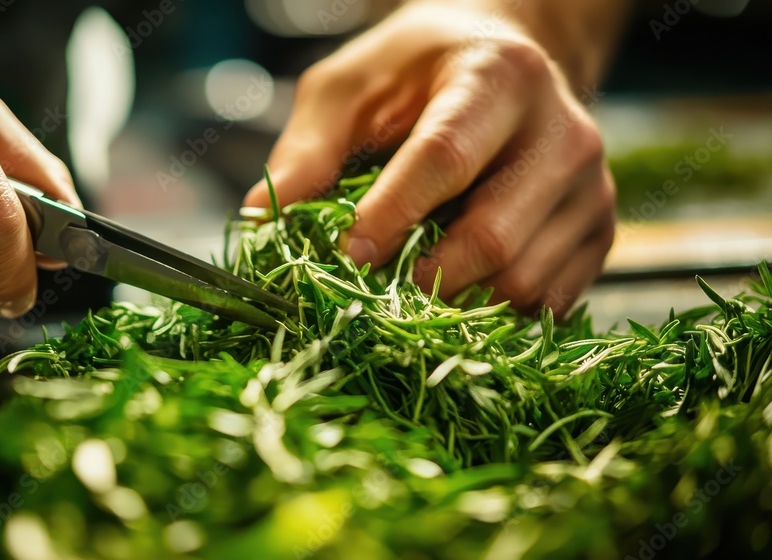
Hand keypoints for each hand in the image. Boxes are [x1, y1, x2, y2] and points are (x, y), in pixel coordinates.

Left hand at [243, 1, 616, 315]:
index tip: (348, 254)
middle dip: (424, 278)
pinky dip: (496, 315)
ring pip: (524, 281)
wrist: (503, 63)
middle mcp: (563, 131)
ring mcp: (591, 187)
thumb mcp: (348, 88)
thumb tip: (259, 219)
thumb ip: (307, 150)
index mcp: (499, 78)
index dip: (393, 214)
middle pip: (494, 234)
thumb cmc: (417, 75)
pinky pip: (550, 301)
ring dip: (457, 305)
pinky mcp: (600, 230)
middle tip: (373, 291)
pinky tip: (460, 293)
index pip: (446, 157)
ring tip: (413, 290)